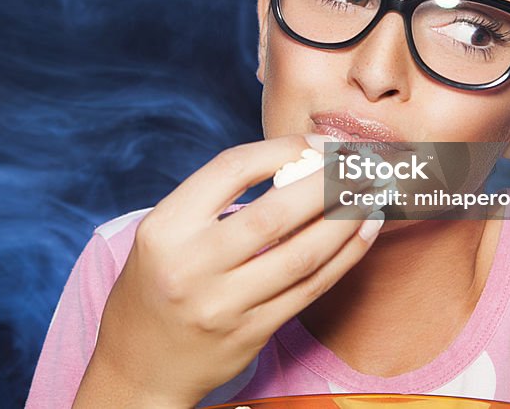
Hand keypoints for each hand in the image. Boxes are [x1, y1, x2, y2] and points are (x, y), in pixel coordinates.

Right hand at [72, 134, 383, 407]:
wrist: (138, 366)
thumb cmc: (157, 285)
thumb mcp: (165, 234)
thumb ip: (216, 202)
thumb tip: (297, 164)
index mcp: (166, 227)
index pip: (232, 168)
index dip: (283, 149)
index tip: (318, 143)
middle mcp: (192, 265)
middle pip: (276, 212)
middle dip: (328, 182)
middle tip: (359, 163)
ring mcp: (223, 305)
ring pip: (302, 255)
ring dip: (346, 219)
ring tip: (372, 193)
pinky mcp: (250, 334)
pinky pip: (309, 290)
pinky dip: (344, 256)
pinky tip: (363, 230)